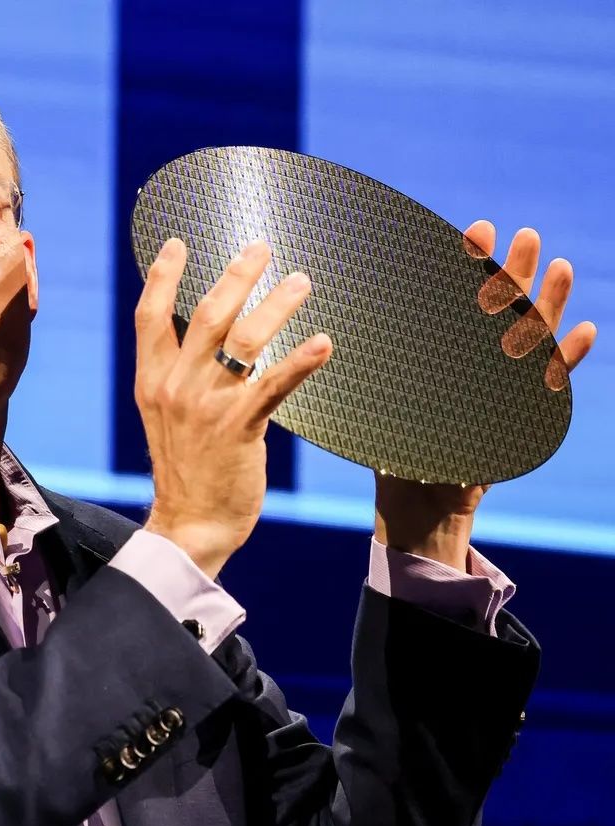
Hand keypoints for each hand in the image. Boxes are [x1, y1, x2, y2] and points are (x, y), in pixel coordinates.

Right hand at [134, 238, 333, 579]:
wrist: (190, 524)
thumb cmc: (187, 470)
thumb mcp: (167, 417)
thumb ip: (180, 378)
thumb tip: (208, 342)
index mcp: (151, 382)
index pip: (150, 317)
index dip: (163, 276)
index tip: (177, 242)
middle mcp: (174, 387)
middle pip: (205, 316)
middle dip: (235, 276)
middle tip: (262, 247)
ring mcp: (205, 406)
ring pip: (243, 340)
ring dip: (276, 305)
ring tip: (301, 281)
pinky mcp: (238, 427)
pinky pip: (273, 384)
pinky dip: (301, 361)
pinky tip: (325, 342)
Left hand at [373, 220, 597, 568]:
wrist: (415, 505)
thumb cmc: (391, 450)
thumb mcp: (384, 401)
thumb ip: (379, 365)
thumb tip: (330, 328)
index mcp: (441, 353)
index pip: (456, 300)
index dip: (467, 265)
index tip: (473, 232)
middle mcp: (476, 361)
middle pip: (500, 308)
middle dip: (512, 272)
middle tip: (519, 235)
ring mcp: (504, 385)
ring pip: (532, 337)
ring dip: (547, 303)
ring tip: (559, 267)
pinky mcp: (523, 414)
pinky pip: (551, 385)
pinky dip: (568, 360)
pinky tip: (584, 333)